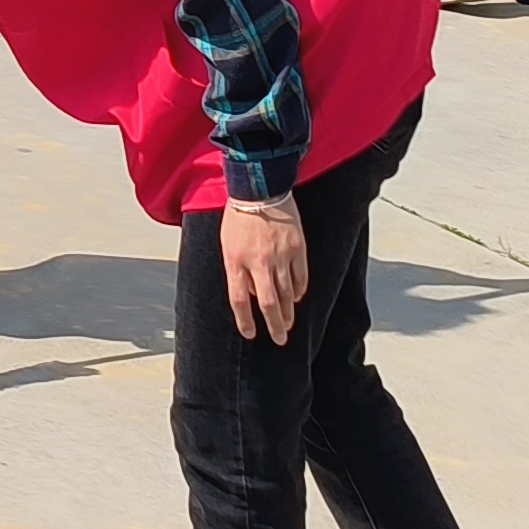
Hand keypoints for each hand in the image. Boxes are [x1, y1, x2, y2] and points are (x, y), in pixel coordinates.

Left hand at [220, 194, 308, 343]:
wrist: (259, 188)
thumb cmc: (239, 217)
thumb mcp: (227, 245)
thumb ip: (237, 271)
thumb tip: (250, 296)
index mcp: (235, 261)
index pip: (239, 300)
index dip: (245, 321)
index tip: (251, 334)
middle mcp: (258, 262)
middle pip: (268, 303)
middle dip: (274, 325)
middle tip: (279, 339)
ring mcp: (280, 255)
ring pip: (287, 293)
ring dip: (288, 312)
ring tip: (288, 324)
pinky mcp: (296, 247)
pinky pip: (300, 277)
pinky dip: (299, 291)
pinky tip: (297, 298)